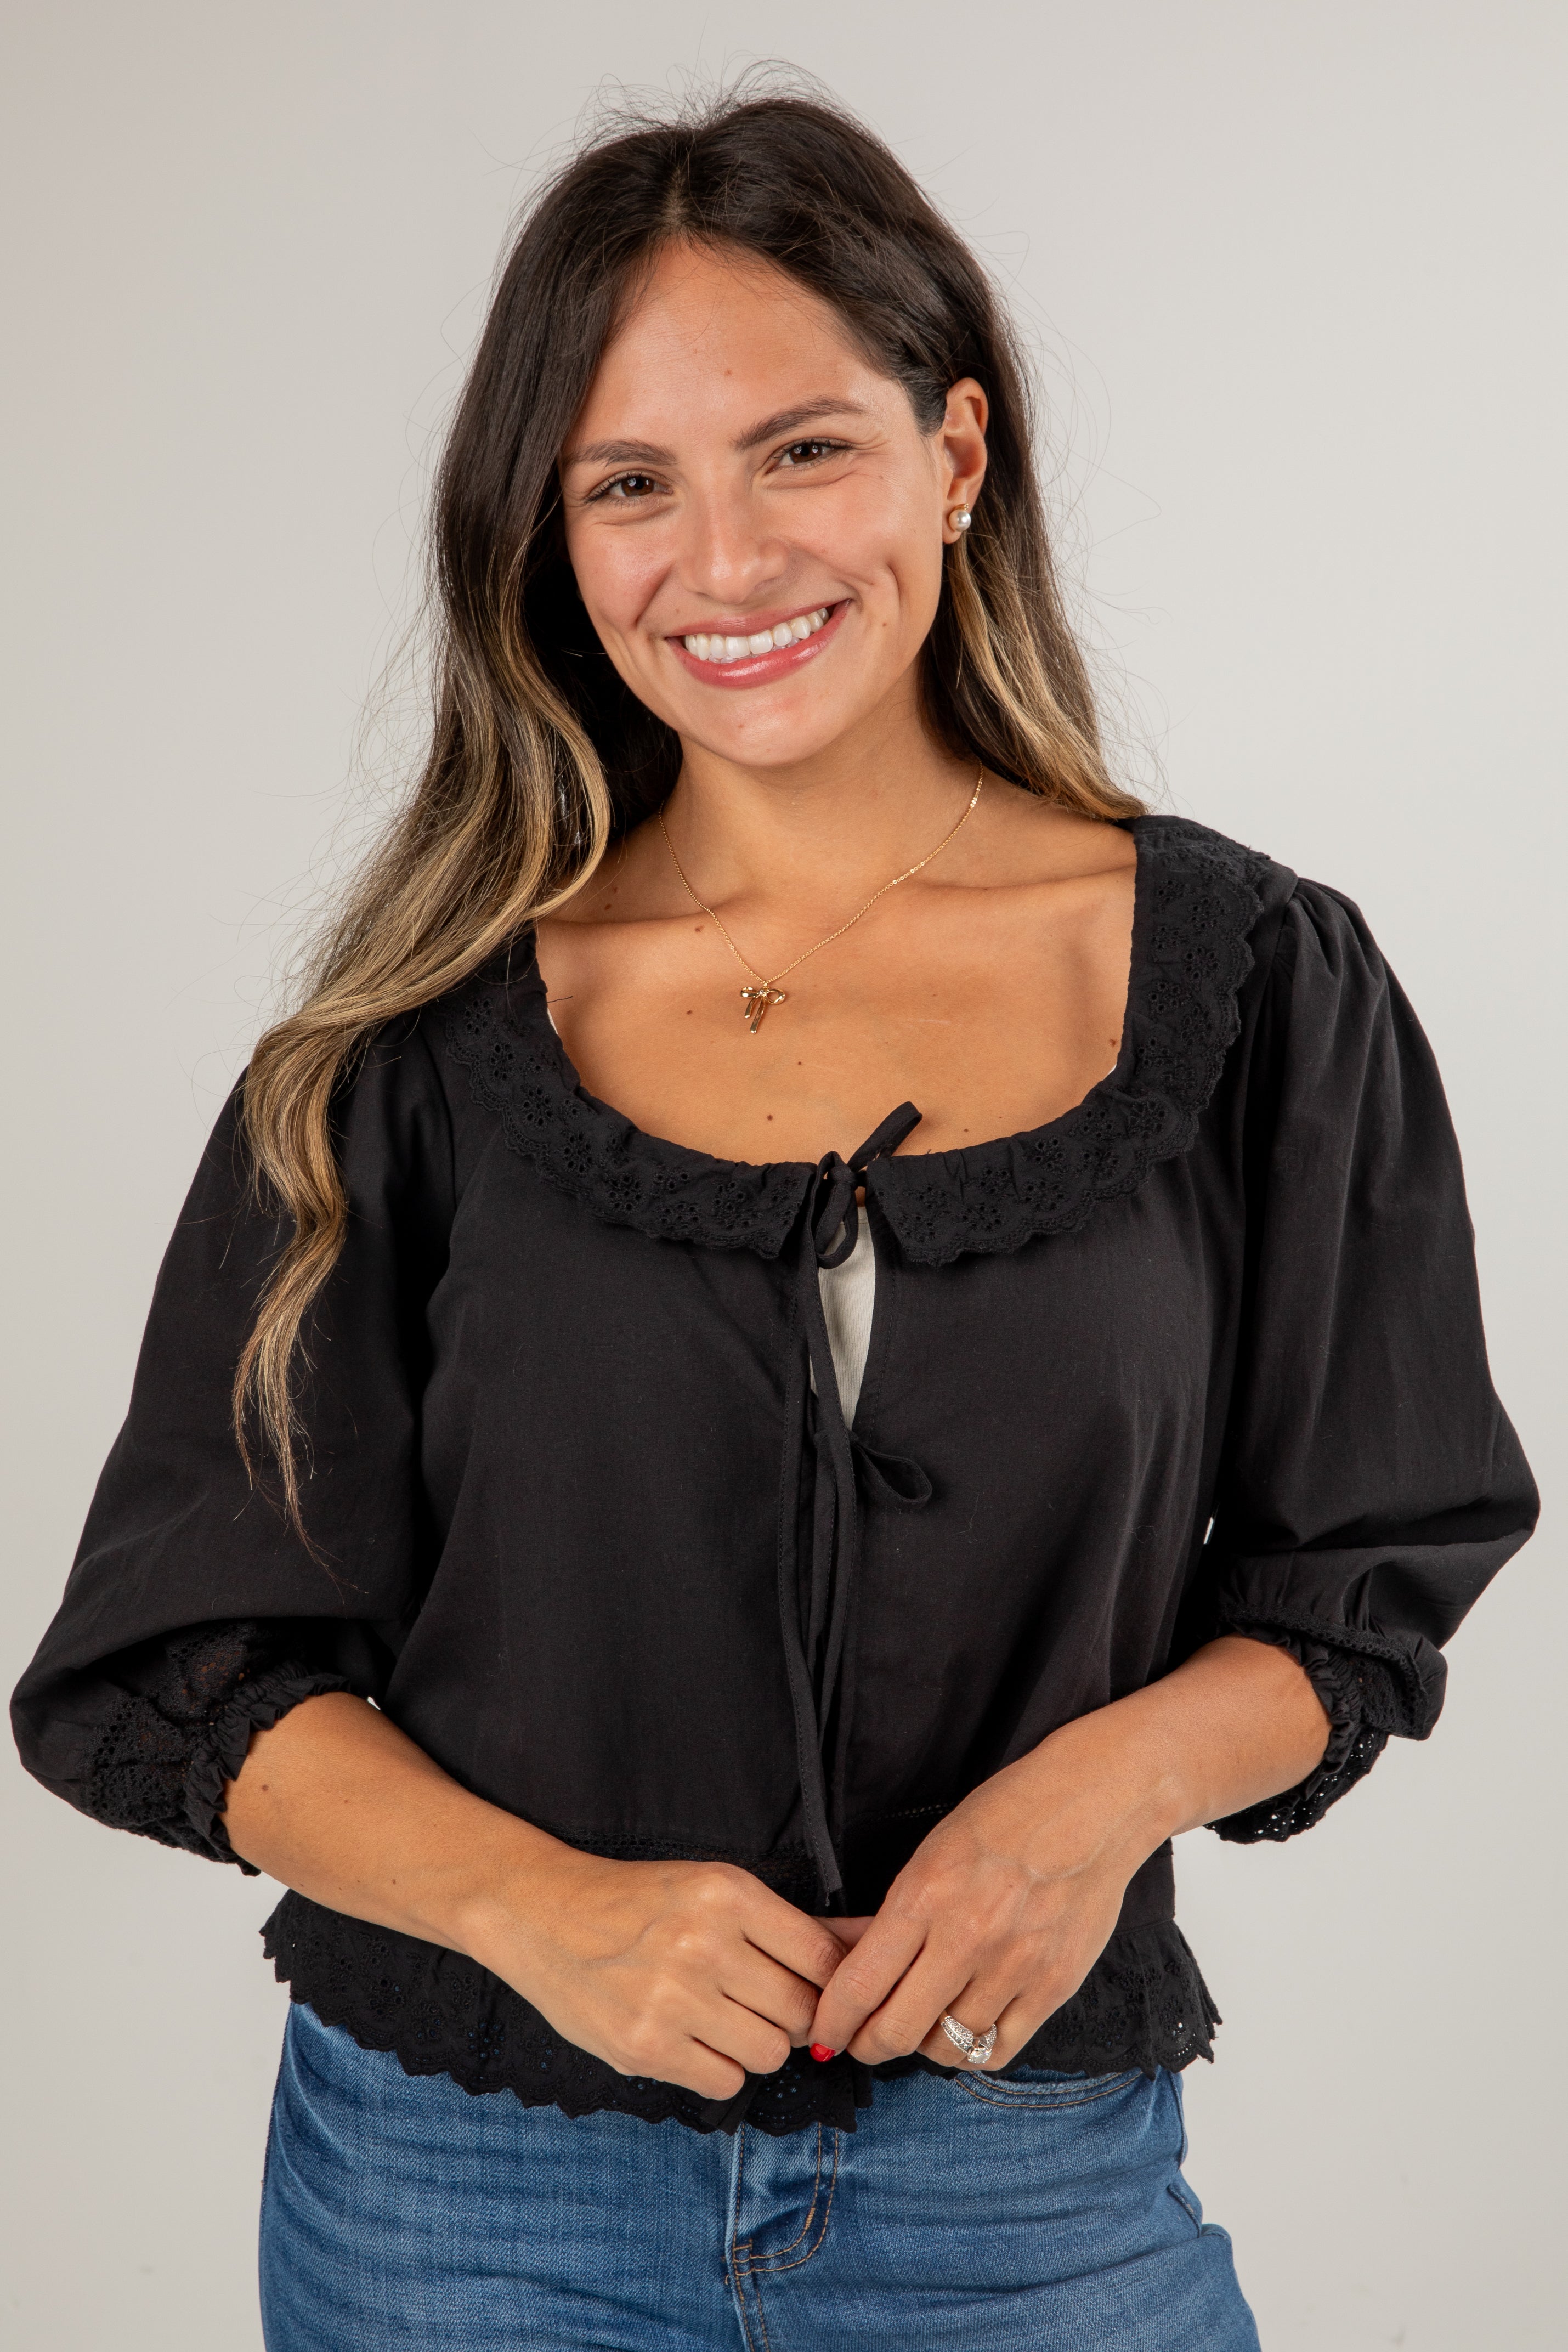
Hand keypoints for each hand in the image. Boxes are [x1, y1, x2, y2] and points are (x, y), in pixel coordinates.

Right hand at [466, 1851, 850, 2102]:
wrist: (545, 1915)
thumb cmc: (639, 1902)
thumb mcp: (711, 1888)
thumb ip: (780, 1927)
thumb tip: (861, 1953)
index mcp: (728, 1893)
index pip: (822, 1956)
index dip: (830, 1981)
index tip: (814, 1988)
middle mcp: (704, 1943)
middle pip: (802, 2011)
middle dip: (793, 2016)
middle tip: (763, 2005)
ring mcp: (673, 1998)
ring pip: (770, 2051)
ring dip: (757, 2044)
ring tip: (722, 2020)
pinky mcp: (645, 2046)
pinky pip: (726, 2081)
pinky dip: (718, 2068)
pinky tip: (692, 2040)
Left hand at [806, 1752, 1143, 2071]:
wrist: (1093, 1806)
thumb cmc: (1006, 1817)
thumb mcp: (932, 1851)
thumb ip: (892, 1915)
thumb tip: (845, 1961)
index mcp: (925, 1894)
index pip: (859, 1985)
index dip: (833, 2022)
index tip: (824, 2033)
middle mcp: (967, 1937)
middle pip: (896, 2030)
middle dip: (868, 2045)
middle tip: (863, 2041)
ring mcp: (1015, 1966)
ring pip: (946, 2047)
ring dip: (923, 2043)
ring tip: (921, 2023)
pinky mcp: (1055, 1986)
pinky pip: (998, 2049)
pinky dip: (972, 2048)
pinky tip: (965, 2027)